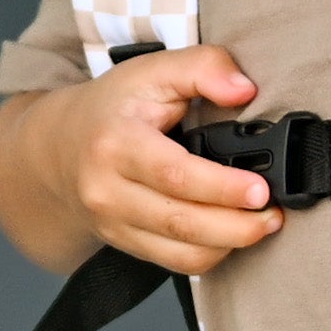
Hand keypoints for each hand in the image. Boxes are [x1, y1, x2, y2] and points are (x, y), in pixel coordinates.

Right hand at [0, 44, 286, 277]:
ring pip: (181, 252)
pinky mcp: (124, 244)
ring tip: (263, 224)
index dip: (222, 187)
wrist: (57, 149)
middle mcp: (107, 191)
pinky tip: (233, 234)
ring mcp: (114, 224)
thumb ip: (203, 67)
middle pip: (181, 222)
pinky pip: (175, 264)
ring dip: (231, 244)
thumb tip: (244, 90)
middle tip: (273, 214)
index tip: (260, 189)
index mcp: (115, 144)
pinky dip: (212, 254)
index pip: (173, 174)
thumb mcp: (152, 70)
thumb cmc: (113, 108)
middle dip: (237, 225)